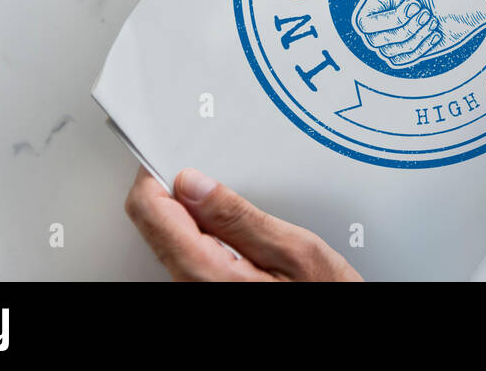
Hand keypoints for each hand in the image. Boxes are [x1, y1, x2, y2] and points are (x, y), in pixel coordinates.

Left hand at [124, 167, 361, 281]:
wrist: (335, 333)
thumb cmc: (324, 295)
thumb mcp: (295, 250)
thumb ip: (238, 216)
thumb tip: (194, 183)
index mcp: (204, 273)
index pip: (150, 209)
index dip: (159, 172)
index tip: (177, 153)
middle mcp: (188, 287)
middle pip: (153, 224)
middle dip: (176, 191)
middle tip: (206, 172)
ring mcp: (193, 291)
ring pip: (168, 238)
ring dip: (190, 212)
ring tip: (224, 201)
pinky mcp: (203, 291)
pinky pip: (185, 255)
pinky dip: (199, 233)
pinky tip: (226, 228)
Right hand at [344, 0, 485, 68]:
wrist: (473, 3)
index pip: (366, 25)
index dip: (391, 20)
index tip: (414, 4)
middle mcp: (380, 16)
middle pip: (377, 41)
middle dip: (408, 29)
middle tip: (428, 12)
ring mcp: (393, 34)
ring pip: (391, 52)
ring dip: (418, 38)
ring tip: (433, 20)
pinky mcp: (407, 48)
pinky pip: (402, 61)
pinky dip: (422, 48)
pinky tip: (435, 33)